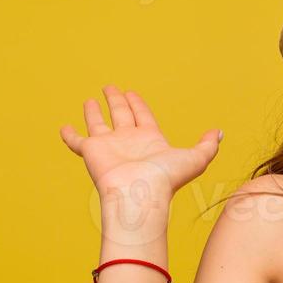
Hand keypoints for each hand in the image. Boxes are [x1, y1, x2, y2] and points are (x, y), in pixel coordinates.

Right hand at [59, 85, 222, 200]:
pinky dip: (69, 135)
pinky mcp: (91, 151)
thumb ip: (207, 145)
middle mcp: (128, 141)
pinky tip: (64, 127)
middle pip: (121, 114)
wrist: (139, 195)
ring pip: (98, 123)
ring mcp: (108, 146)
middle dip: (117, 100)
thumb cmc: (166, 180)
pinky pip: (76, 141)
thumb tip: (219, 133)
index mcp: (150, 139)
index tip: (133, 93)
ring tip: (90, 100)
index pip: (143, 116)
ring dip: (94, 112)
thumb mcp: (196, 159)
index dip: (138, 104)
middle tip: (111, 87)